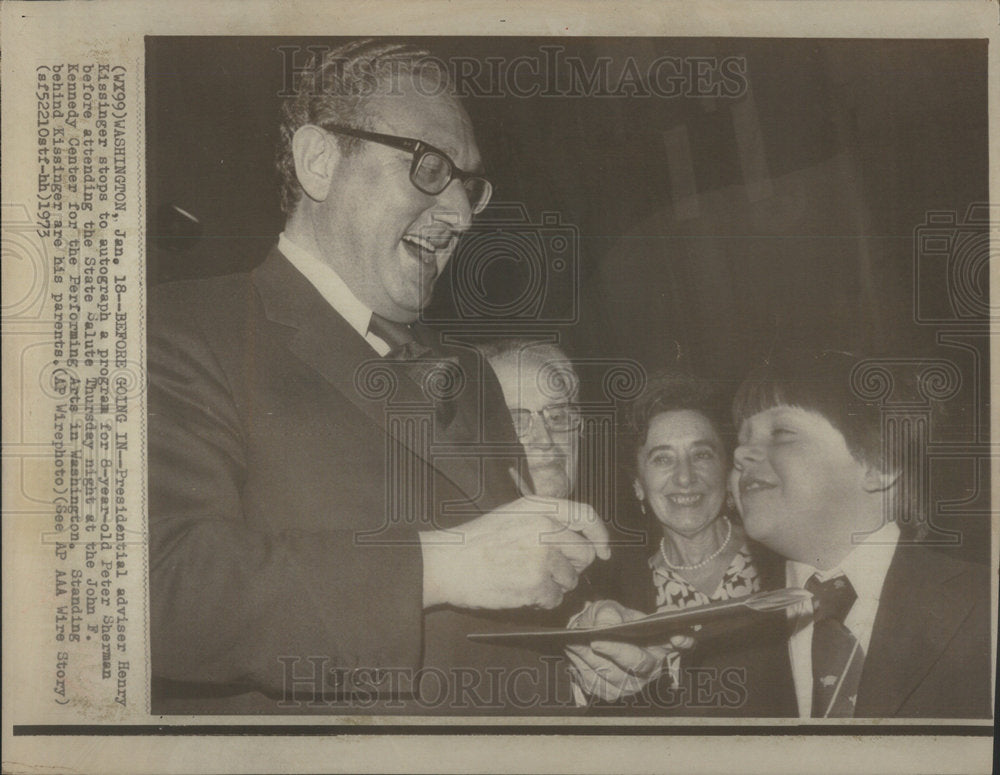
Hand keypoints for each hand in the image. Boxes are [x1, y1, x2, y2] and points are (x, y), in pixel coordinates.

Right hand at [421, 497, 608, 609]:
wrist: (448, 563)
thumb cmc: (477, 540)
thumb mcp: (513, 513)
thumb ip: (546, 519)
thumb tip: (580, 537)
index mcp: (540, 506)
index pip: (586, 516)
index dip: (599, 535)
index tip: (603, 550)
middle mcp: (546, 527)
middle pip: (585, 553)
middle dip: (572, 565)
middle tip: (547, 569)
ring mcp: (543, 556)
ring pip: (570, 579)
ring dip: (553, 584)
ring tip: (524, 577)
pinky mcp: (537, 584)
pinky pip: (555, 599)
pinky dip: (540, 600)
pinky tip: (519, 589)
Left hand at [564, 600, 694, 701]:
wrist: (587, 635)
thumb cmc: (605, 620)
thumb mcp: (607, 608)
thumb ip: (608, 612)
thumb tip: (606, 623)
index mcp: (659, 642)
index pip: (680, 642)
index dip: (682, 640)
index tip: (678, 636)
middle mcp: (651, 667)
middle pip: (638, 664)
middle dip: (616, 652)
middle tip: (595, 641)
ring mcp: (633, 683)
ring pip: (613, 676)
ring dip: (591, 658)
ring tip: (575, 642)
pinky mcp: (612, 692)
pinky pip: (596, 683)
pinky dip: (581, 666)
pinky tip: (573, 651)